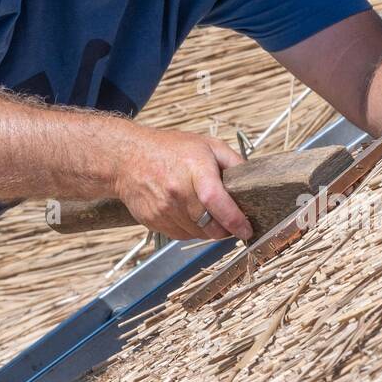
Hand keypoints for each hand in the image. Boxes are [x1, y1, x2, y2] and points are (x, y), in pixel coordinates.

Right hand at [114, 129, 252, 241]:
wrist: (126, 158)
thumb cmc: (168, 149)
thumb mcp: (206, 145)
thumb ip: (233, 162)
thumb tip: (254, 182)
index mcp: (193, 169)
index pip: (216, 202)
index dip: (235, 220)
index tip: (246, 230)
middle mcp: (177, 191)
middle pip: (210, 226)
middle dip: (225, 229)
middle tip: (230, 221)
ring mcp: (163, 209)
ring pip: (197, 235)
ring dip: (207, 229)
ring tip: (204, 210)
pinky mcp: (154, 221)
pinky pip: (181, 235)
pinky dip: (190, 229)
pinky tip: (186, 212)